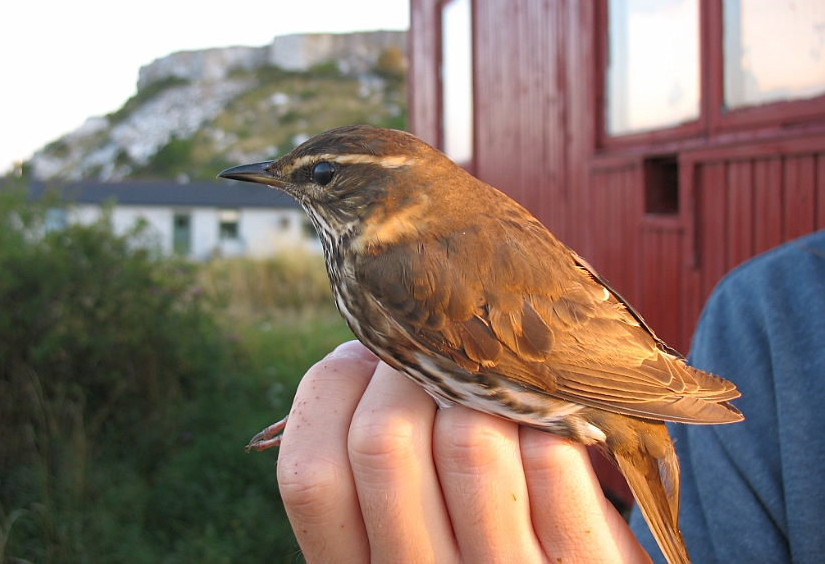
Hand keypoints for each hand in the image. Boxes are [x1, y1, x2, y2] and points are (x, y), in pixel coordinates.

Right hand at [276, 341, 650, 562]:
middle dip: (407, 371)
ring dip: (479, 391)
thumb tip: (363, 349)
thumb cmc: (475, 547)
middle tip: (431, 357)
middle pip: (384, 440)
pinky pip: (548, 456)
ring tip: (485, 387)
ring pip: (469, 437)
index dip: (332, 390)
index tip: (362, 363)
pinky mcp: (581, 562)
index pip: (311, 474)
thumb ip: (375, 458)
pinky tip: (539, 417)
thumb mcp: (405, 530)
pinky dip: (543, 417)